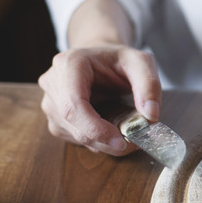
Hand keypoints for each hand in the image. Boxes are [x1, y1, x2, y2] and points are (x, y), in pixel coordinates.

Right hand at [38, 45, 161, 155]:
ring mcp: (50, 102)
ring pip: (74, 135)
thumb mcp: (142, 63)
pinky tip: (111, 129)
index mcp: (69, 64)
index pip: (73, 105)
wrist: (102, 60)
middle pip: (72, 123)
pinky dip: (97, 141)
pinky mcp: (55, 119)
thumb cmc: (119, 59)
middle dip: (104, 139)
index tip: (121, 141)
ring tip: (126, 132)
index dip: (95, 128)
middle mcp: (52, 83)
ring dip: (103, 142)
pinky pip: (76, 138)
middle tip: (133, 143)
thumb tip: (151, 115)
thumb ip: (149, 85)